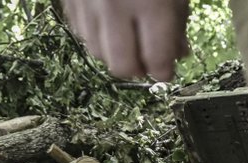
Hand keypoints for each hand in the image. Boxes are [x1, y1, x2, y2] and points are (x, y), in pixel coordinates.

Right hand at [61, 0, 189, 80]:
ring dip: (115, 54)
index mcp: (149, 2)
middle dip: (137, 69)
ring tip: (128, 37)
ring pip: (97, 53)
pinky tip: (110, 23)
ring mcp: (87, 3)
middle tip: (146, 59)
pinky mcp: (69, 2)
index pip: (156, 58)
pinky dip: (98, 36)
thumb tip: (177, 56)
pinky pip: (82, 34)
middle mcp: (113, 5)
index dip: (163, 71)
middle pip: (121, 65)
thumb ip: (177, 22)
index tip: (165, 71)